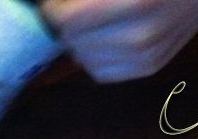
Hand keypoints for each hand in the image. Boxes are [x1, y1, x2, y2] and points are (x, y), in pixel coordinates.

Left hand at [41, 0, 197, 82]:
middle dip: (66, 25)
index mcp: (134, 4)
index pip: (66, 21)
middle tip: (74, 9)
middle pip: (72, 42)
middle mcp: (140, 36)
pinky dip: (95, 57)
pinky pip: (101, 73)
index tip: (54, 3)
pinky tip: (106, 38)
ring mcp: (147, 58)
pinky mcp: (149, 69)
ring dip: (79, 42)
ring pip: (83, 61)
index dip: (53, 10)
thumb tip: (48, 6)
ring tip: (91, 23)